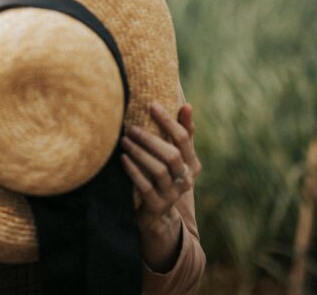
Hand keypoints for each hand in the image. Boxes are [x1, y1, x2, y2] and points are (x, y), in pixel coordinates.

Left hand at [120, 102, 201, 270]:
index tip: (152, 105)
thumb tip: (187, 104)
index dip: (168, 121)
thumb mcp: (176, 155)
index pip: (184, 138)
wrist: (159, 213)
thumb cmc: (166, 174)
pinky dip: (134, 171)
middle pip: (171, 155)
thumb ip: (182, 132)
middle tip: (130, 127)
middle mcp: (187, 179)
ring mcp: (173, 194)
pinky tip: (122, 159)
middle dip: (150, 139)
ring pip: (158, 170)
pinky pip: (145, 186)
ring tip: (124, 140)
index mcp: (193, 164)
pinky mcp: (158, 205)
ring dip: (139, 153)